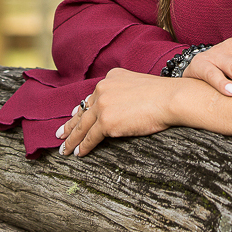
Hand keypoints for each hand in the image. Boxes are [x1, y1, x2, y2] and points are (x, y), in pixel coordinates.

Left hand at [55, 68, 176, 158]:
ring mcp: (103, 105)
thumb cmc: (163, 94)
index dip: (82, 108)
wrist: (171, 98)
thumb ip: (125, 91)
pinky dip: (83, 147)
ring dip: (72, 139)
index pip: (92, 96)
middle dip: (71, 124)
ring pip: (83, 126)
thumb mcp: (139, 83)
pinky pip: (90, 138)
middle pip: (83, 110)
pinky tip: (79, 153)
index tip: (75, 114)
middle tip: (60, 134)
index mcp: (111, 77)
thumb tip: (120, 106)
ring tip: (65, 149)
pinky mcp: (107, 122)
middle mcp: (103, 89)